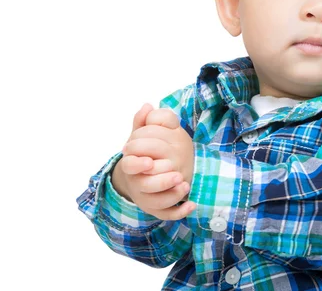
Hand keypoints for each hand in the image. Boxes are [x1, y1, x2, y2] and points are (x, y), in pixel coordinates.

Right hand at [112, 104, 195, 220]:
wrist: (143, 173)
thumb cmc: (144, 152)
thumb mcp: (142, 135)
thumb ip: (144, 121)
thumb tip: (147, 106)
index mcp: (132, 164)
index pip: (129, 166)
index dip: (138, 165)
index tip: (150, 162)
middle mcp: (138, 183)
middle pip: (145, 187)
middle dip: (161, 182)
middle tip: (178, 174)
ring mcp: (148, 197)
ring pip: (157, 203)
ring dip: (172, 195)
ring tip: (186, 184)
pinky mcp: (159, 208)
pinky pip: (168, 214)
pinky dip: (180, 211)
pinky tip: (192, 205)